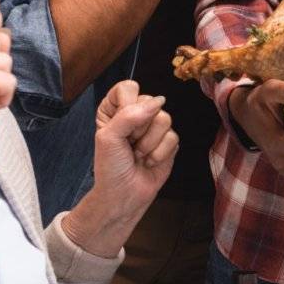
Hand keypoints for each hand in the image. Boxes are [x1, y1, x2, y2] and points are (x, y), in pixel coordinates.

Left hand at [64, 81, 178, 256]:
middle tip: (128, 145)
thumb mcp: (109, 137)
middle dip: (139, 130)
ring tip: (138, 155)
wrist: (123, 196)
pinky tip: (149, 162)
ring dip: (149, 144)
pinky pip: (174, 136)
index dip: (128, 105)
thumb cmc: (110, 167)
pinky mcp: (169, 142)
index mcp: (114, 108)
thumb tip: (159, 101)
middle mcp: (135, 114)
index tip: (120, 125)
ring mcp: (154, 128)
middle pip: (150, 102)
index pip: (128, 88)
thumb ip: (130, 115)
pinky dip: (160, 153)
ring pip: (165, 119)